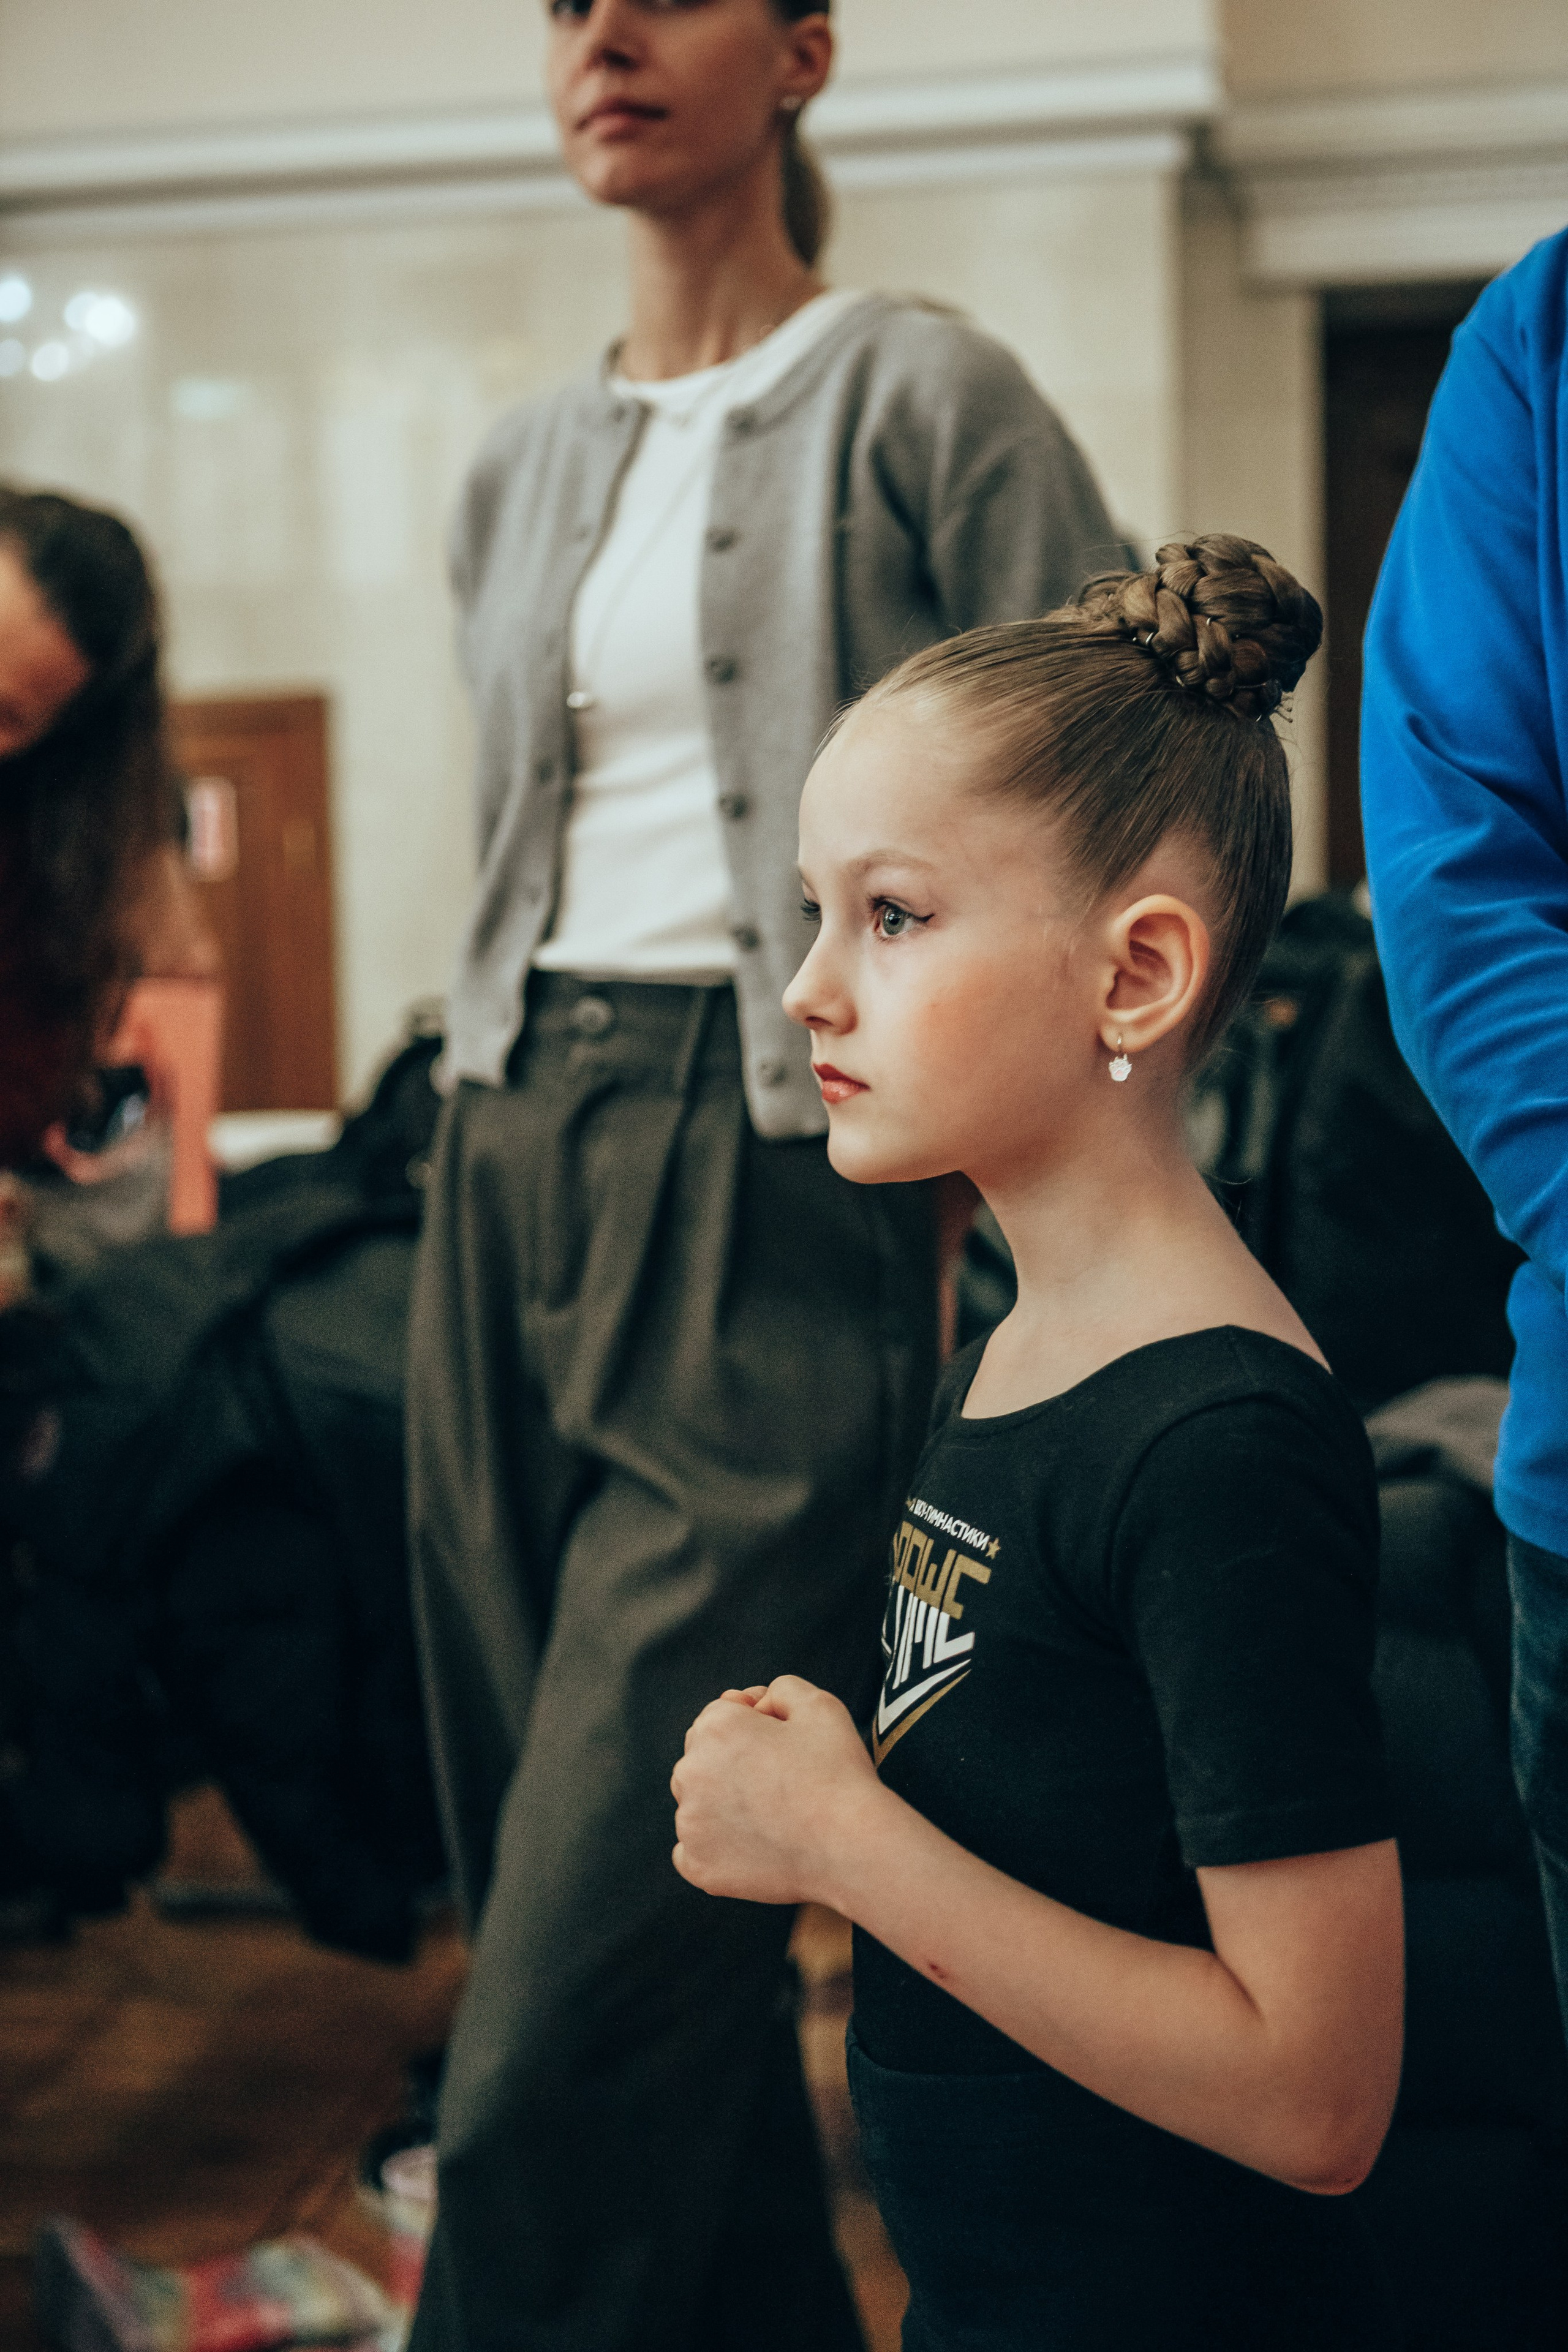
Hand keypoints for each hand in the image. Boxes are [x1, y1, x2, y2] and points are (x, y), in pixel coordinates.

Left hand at [671, 1675, 882, 1907]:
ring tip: (772, 1816)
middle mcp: (691, 1772)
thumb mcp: (819, 1705)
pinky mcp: (699, 1866)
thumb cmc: (838, 1775)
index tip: (784, 1746)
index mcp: (715, 1728)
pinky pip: (693, 1851)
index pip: (721, 1714)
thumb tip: (756, 1705)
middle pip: (702, 1758)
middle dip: (732, 1763)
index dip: (756, 1726)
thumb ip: (780, 1689)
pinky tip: (753, 1846)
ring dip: (723, 1805)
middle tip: (780, 1781)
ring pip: (697, 1804)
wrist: (852, 1848)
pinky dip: (717, 1848)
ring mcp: (690, 1824)